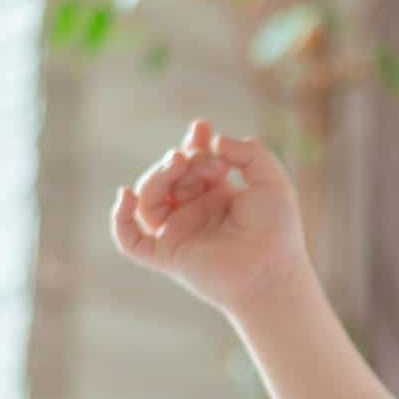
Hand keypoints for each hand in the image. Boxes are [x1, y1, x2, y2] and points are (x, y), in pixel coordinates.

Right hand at [114, 117, 310, 312]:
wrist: (271, 271)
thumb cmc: (277, 231)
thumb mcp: (271, 179)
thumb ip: (249, 152)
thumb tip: (216, 141)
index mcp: (219, 197)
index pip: (194, 164)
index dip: (194, 144)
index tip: (201, 127)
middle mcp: (195, 214)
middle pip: (171, 176)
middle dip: (183, 159)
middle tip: (205, 158)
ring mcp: (178, 234)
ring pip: (149, 199)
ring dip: (157, 176)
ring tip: (177, 161)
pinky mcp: (166, 256)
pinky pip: (130, 240)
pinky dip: (121, 218)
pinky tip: (127, 195)